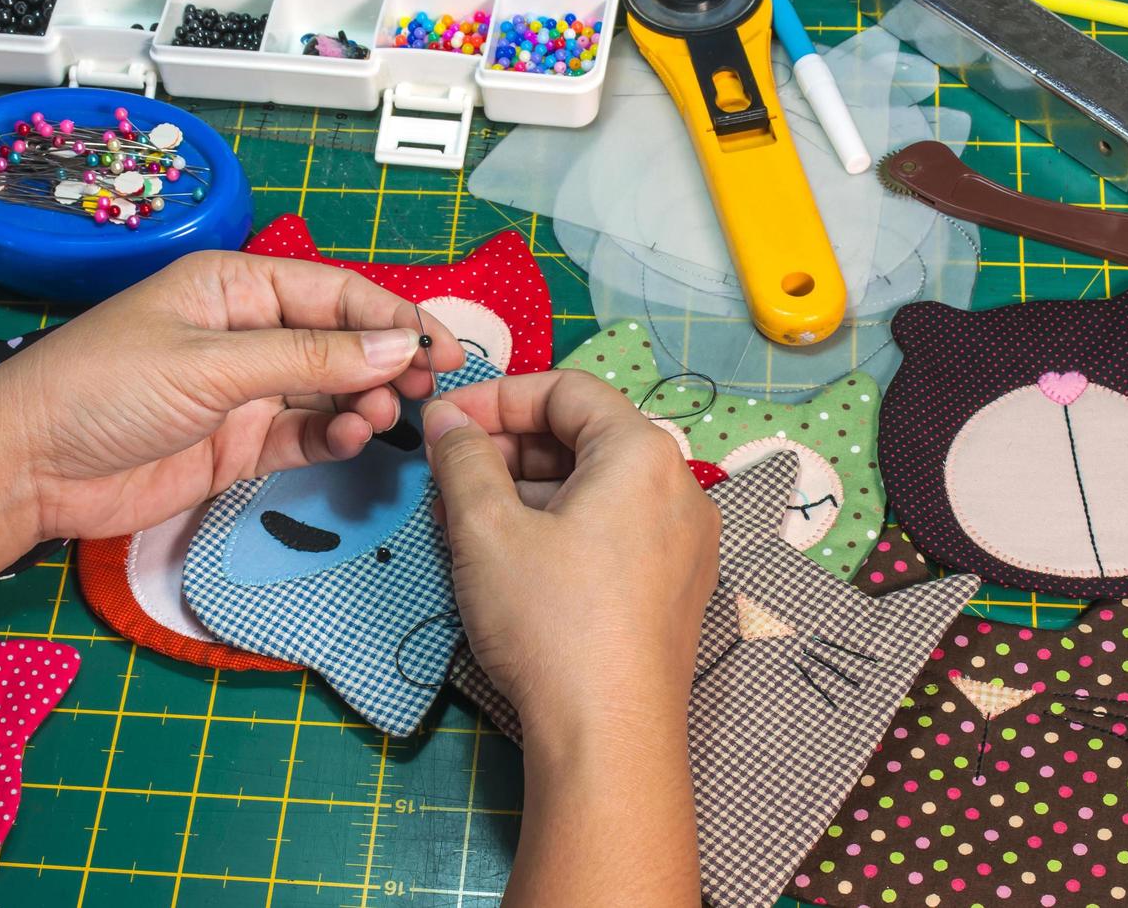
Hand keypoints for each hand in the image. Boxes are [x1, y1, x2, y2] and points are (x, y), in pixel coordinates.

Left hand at [0, 250, 463, 539]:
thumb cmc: (104, 389)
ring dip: (363, 400)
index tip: (436, 347)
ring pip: (328, 388)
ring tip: (383, 415)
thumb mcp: (211, 364)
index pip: (332, 293)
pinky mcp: (238, 444)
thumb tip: (394, 347)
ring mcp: (244, 391)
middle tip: (429, 385)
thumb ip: (307, 358)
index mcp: (234, 287)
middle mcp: (245, 333)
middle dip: (386, 359)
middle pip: (338, 339)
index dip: (389, 317)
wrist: (32, 468)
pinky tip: (352, 436)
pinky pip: (304, 433)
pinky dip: (334, 435)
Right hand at [422, 369, 720, 743]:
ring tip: (465, 520)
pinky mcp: (675, 588)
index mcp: (643, 454)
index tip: (442, 423)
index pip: (566, 389)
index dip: (496, 397)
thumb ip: (463, 458)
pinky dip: (560, 525)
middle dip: (508, 447)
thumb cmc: (550, 621)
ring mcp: (684, 542)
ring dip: (527, 489)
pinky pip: (613, 529)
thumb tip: (445, 419)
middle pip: (584, 436)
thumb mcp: (488, 529)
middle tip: (446, 475)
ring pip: (596, 487)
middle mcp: (679, 487)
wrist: (609, 738)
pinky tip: (510, 556)